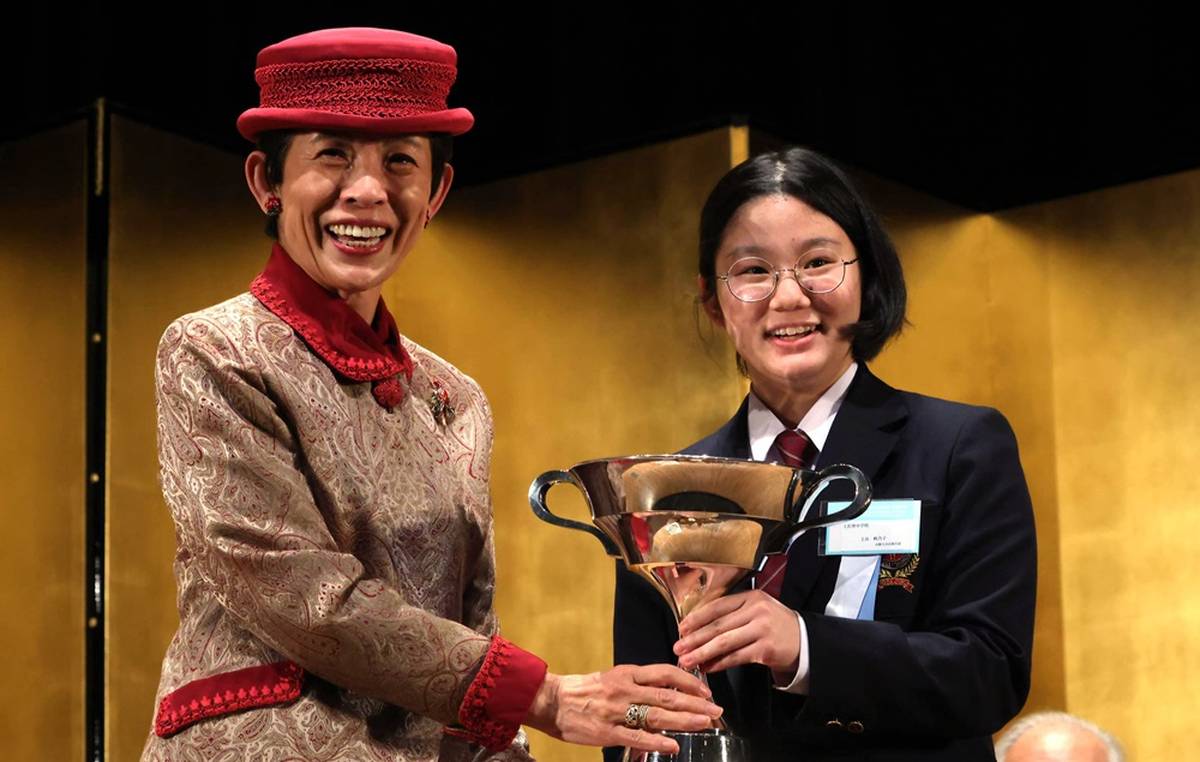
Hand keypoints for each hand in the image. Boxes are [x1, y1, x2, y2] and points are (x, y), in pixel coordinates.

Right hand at [524, 664, 722, 754]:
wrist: (552, 701)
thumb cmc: (584, 690)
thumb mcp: (613, 678)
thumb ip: (639, 685)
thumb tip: (667, 692)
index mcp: (628, 674)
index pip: (665, 673)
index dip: (689, 680)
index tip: (706, 690)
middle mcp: (626, 689)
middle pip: (668, 695)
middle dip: (696, 703)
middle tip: (717, 710)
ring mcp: (617, 711)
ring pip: (657, 715)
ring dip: (684, 720)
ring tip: (705, 723)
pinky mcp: (608, 732)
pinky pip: (637, 736)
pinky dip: (658, 741)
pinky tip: (674, 745)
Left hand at [674, 590, 800, 680]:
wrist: (804, 641)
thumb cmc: (775, 625)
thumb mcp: (756, 611)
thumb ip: (731, 615)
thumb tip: (698, 630)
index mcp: (750, 597)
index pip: (717, 606)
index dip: (696, 618)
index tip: (681, 628)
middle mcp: (756, 611)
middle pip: (718, 626)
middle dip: (694, 638)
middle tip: (678, 648)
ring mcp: (762, 630)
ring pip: (725, 642)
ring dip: (702, 653)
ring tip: (687, 661)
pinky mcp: (765, 649)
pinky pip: (736, 657)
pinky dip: (719, 663)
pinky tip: (708, 667)